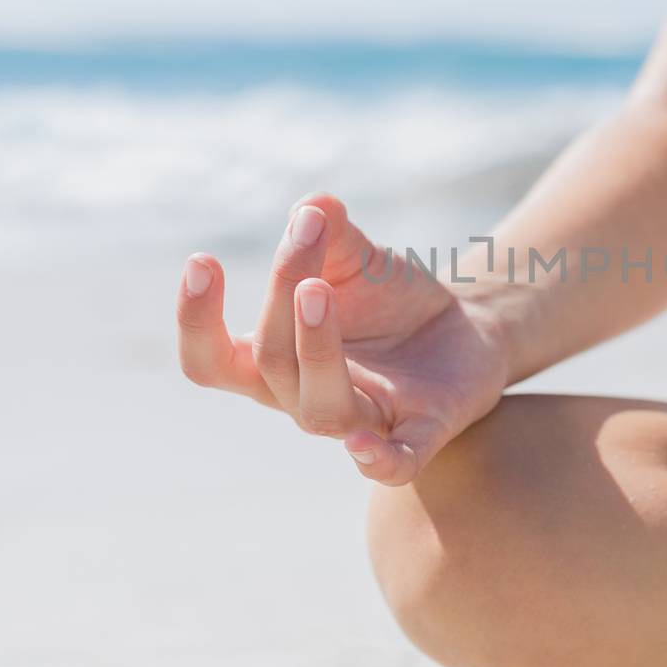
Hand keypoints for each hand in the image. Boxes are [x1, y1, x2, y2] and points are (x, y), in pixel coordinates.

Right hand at [176, 193, 511, 484]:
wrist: (470, 328)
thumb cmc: (392, 302)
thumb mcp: (357, 258)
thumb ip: (329, 231)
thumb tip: (315, 205)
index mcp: (276, 361)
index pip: (211, 361)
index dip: (195, 322)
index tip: (203, 260)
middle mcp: (306, 398)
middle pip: (270, 364)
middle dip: (281, 297)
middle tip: (308, 234)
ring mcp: (363, 419)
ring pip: (320, 408)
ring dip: (315, 349)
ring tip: (318, 290)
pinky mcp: (422, 430)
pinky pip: (396, 462)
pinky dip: (377, 460)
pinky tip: (362, 444)